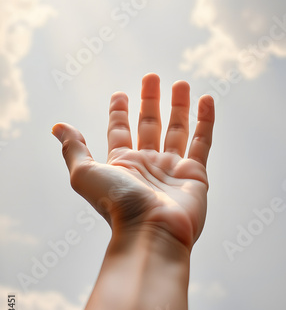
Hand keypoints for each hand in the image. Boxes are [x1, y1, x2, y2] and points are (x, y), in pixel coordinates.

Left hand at [52, 73, 214, 248]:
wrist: (151, 232)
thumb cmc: (116, 204)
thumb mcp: (85, 173)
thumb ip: (74, 148)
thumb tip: (57, 127)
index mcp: (121, 163)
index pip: (120, 131)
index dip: (119, 112)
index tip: (120, 94)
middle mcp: (146, 164)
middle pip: (149, 124)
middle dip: (150, 101)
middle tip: (152, 77)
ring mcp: (172, 169)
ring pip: (176, 129)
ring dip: (179, 106)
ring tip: (181, 83)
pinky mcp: (195, 174)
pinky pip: (202, 142)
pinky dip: (205, 121)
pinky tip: (206, 100)